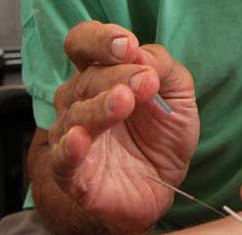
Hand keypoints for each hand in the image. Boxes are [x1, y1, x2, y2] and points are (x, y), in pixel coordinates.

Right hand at [47, 21, 198, 234]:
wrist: (162, 186)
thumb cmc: (163, 138)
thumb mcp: (178, 96)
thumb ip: (163, 69)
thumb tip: (143, 53)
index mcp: (101, 77)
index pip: (85, 45)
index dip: (101, 41)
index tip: (128, 45)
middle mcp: (80, 102)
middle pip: (86, 80)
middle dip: (117, 76)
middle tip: (145, 81)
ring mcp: (73, 136)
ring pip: (76, 116)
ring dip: (101, 106)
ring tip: (124, 101)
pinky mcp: (74, 173)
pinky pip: (63, 159)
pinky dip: (70, 148)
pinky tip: (81, 139)